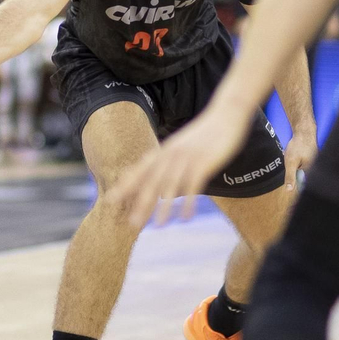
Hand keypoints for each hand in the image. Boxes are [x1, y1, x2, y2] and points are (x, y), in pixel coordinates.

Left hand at [110, 104, 252, 226]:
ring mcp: (187, 158)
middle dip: (141, 202)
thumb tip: (162, 184)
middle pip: (152, 181)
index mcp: (165, 150)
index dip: (126, 185)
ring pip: (170, 185)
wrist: (227, 113)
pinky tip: (185, 217)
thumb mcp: (183, 145)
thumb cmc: (205, 132)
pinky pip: (193, 185)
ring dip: (164, 207)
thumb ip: (170, 160)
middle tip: (133, 223)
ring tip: (158, 226)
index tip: (111, 200)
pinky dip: (188, 202)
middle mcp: (172, 154)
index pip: (141, 170)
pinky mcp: (204, 162)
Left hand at [284, 130, 316, 189]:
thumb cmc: (298, 146)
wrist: (304, 131)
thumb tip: (289, 190)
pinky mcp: (314, 160)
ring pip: (303, 171)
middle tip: (294, 161)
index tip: (293, 176)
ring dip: (297, 167)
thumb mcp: (291, 162)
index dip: (297, 183)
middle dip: (296, 173)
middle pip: (303, 178)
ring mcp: (316, 163)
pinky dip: (299, 162)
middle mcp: (316, 168)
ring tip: (297, 157)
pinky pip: (305, 165)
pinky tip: (299, 155)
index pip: (304, 184)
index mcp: (313, 171)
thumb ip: (290, 176)